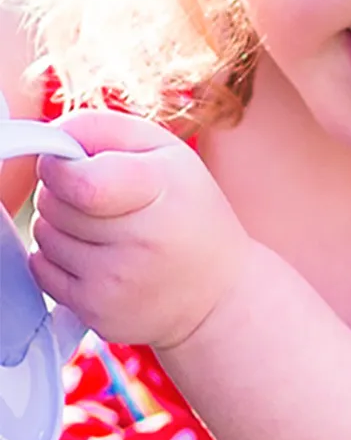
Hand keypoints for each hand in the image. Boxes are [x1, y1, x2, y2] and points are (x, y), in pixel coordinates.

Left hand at [29, 111, 252, 352]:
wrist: (221, 296)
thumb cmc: (190, 213)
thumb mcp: (168, 153)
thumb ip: (104, 129)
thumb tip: (49, 141)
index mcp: (163, 191)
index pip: (76, 181)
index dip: (60, 168)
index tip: (74, 167)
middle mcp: (143, 241)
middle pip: (53, 203)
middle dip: (64, 195)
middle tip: (105, 203)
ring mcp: (117, 282)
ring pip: (44, 235)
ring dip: (62, 228)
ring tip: (107, 234)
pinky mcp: (97, 311)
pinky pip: (41, 270)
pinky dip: (59, 261)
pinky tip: (98, 261)